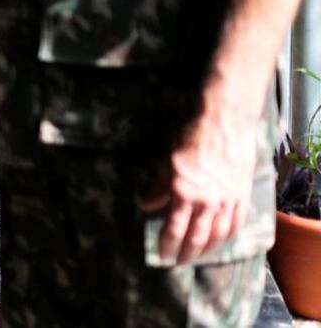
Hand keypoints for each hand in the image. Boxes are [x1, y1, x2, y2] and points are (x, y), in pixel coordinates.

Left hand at [140, 88, 258, 264]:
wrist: (225, 125)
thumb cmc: (191, 138)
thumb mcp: (167, 162)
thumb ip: (158, 187)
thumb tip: (146, 206)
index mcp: (184, 194)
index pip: (174, 229)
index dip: (167, 245)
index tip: (162, 256)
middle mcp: (206, 202)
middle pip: (197, 238)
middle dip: (186, 254)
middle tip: (179, 264)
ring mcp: (228, 201)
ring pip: (218, 235)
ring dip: (207, 250)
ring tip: (198, 257)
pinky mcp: (242, 196)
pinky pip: (236, 223)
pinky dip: (227, 236)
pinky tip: (221, 241)